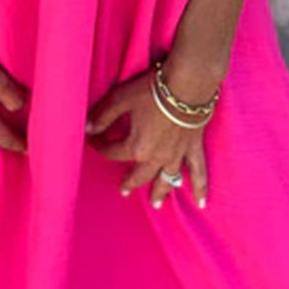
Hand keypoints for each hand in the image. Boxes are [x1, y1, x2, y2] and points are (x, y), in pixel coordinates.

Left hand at [85, 60, 223, 209]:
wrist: (186, 85)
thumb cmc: (152, 90)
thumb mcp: (121, 99)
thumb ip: (104, 115)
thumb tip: (87, 128)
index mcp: (136, 147)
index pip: (113, 152)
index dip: (101, 146)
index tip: (94, 141)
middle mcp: (156, 157)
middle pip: (139, 174)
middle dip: (129, 181)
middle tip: (123, 190)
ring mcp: (176, 155)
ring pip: (166, 179)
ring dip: (160, 191)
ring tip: (156, 203)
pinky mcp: (193, 148)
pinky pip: (197, 172)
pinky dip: (199, 188)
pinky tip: (201, 202)